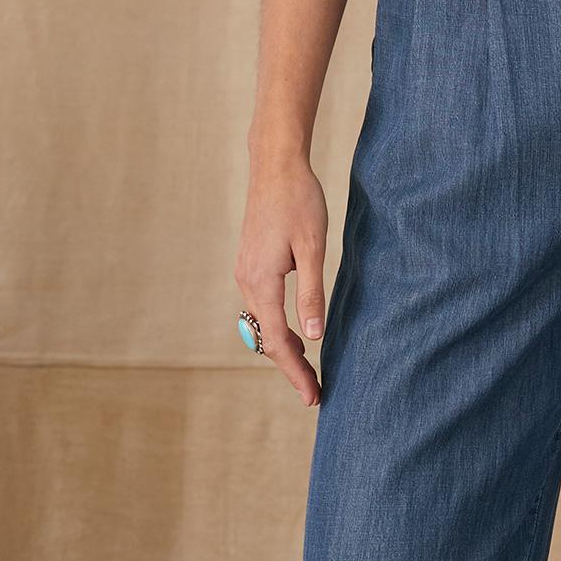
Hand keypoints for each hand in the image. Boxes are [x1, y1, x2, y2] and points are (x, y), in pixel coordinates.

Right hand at [235, 152, 326, 405]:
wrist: (275, 165)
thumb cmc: (300, 201)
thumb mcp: (314, 248)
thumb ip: (312, 293)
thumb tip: (313, 336)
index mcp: (262, 280)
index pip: (277, 340)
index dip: (295, 371)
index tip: (313, 395)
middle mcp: (247, 281)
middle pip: (266, 338)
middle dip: (290, 367)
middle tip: (315, 391)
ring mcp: (245, 273)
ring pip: (262, 325)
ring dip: (283, 348)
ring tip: (309, 370)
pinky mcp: (249, 265)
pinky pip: (261, 308)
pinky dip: (277, 328)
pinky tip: (297, 335)